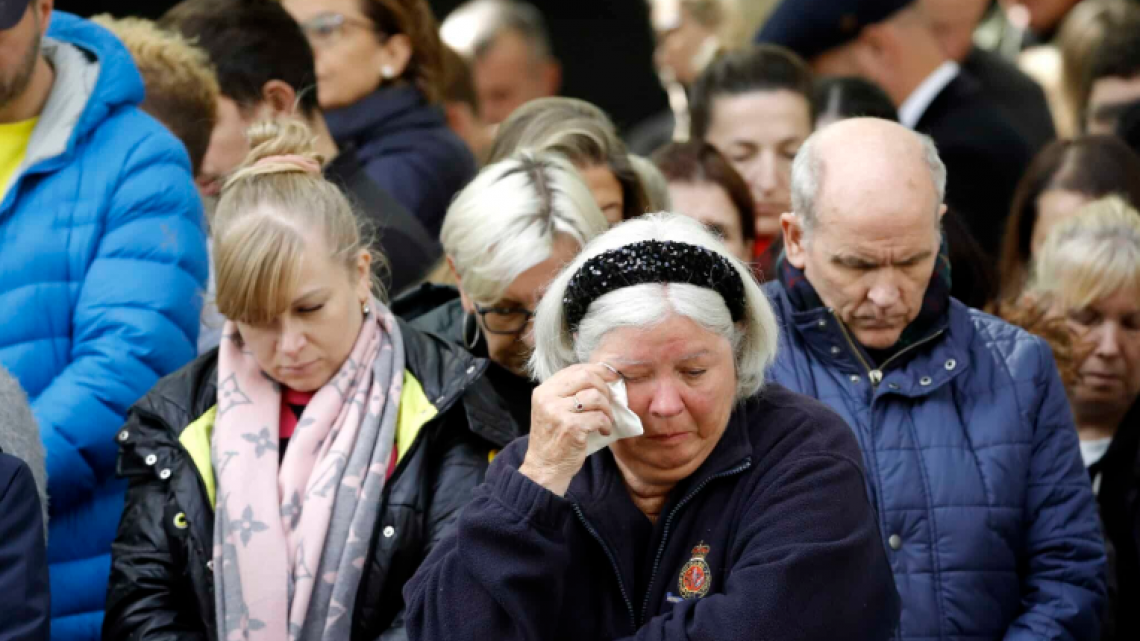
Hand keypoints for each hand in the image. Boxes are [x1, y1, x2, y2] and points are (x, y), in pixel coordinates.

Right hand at [520, 363, 620, 495]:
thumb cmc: (553, 438)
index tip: (612, 376)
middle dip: (604, 388)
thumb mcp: (553, 409)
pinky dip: (607, 424)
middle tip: (608, 402)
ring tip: (606, 420)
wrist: (544, 468)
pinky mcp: (571, 428)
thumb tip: (602, 377)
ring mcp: (558, 413)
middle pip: (586, 377)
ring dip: (607, 409)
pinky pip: (599, 417)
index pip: (575, 369)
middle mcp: (548, 398)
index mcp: (543, 390)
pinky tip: (603, 431)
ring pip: (596, 396)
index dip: (598, 370)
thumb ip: (569, 392)